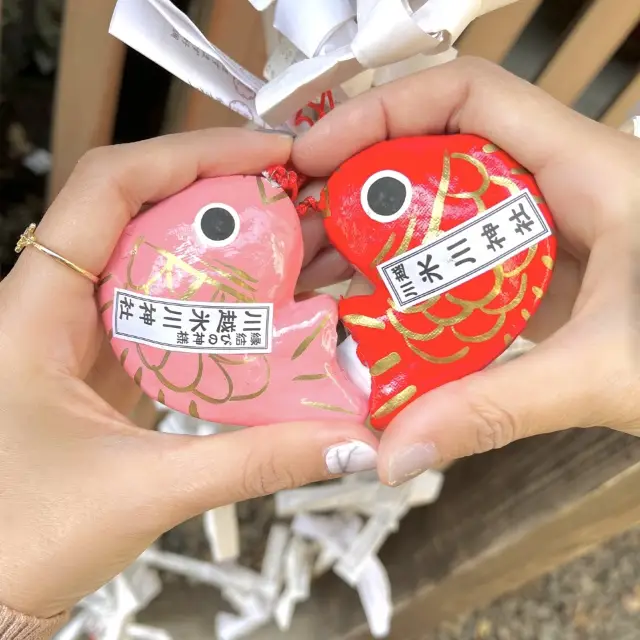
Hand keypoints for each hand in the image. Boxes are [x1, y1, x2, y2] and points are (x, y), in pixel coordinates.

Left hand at [0, 128, 376, 617]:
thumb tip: (345, 442)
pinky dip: (212, 299)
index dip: (191, 154)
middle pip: (141, 210)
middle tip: (294, 195)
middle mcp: (54, 308)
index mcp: (35, 310)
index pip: (110, 186)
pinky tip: (258, 308)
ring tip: (289, 238)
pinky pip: (160, 308)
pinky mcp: (102, 366)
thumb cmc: (20, 542)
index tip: (266, 154)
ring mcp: (79, 336)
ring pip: (153, 258)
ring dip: (220, 245)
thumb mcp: (144, 490)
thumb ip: (253, 462)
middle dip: (221, 192)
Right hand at [293, 57, 639, 484]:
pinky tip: (378, 311)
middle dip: (362, 183)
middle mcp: (561, 191)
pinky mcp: (541, 278)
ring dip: (381, 238)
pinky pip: (464, 263)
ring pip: (445, 212)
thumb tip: (396, 449)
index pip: (469, 98)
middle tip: (303, 226)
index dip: (383, 112)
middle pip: (440, 153)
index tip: (318, 153)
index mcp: (590, 172)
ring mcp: (547, 236)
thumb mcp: (608, 372)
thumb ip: (498, 407)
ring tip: (322, 270)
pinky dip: (415, 281)